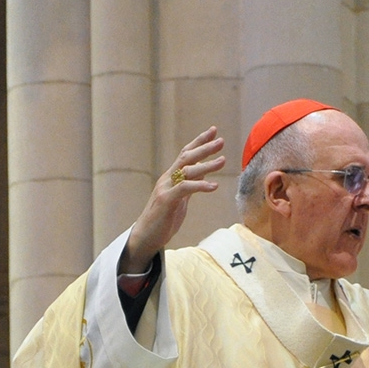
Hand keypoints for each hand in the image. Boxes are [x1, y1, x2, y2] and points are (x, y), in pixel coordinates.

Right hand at [121, 128, 225, 274]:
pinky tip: (214, 186)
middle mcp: (167, 179)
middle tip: (221, 140)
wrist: (146, 236)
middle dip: (204, 148)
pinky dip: (200, 186)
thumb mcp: (180, 200)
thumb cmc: (163, 219)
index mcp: (171, 177)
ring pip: (186, 170)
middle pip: (186, 157)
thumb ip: (189, 186)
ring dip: (206, 165)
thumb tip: (203, 175)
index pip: (185, 154)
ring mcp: (166, 189)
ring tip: (223, 160)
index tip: (213, 131)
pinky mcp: (166, 201)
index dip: (199, 142)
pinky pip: (185, 188)